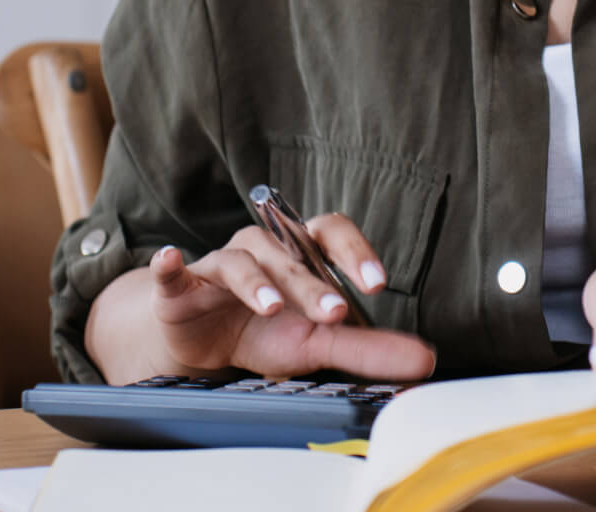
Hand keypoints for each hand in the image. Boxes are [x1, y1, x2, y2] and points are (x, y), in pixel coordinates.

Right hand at [96, 214, 435, 383]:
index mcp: (300, 252)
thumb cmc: (266, 333)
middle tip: (334, 312)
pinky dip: (169, 265)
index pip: (331, 232)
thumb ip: (368, 349)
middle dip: (311, 283)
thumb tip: (426, 362)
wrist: (206, 345)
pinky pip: (172, 271)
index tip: (378, 281)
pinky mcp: (180, 287)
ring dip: (256, 282)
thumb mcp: (318, 342)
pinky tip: (170, 260)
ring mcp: (218, 264)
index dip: (354, 250)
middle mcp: (262, 249)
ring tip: (271, 307)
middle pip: (289, 253)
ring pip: (239, 261)